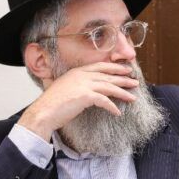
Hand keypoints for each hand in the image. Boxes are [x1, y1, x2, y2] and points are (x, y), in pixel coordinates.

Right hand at [18, 62, 138, 140]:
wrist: (43, 112)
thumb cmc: (52, 104)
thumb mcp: (65, 88)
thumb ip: (77, 85)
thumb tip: (88, 91)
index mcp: (77, 72)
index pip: (101, 66)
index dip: (115, 67)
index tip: (125, 70)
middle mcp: (81, 75)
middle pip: (108, 75)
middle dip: (123, 78)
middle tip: (135, 82)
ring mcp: (83, 85)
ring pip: (109, 87)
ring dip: (123, 93)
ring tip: (133, 98)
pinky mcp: (85, 96)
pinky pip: (104, 101)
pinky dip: (112, 107)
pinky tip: (117, 112)